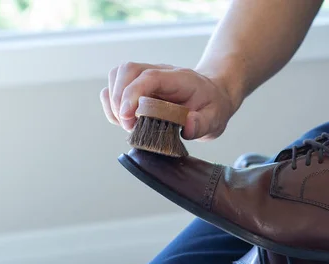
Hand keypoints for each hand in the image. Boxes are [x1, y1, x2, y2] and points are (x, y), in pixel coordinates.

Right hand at [100, 63, 236, 140]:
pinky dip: (112, 104)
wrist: (213, 97)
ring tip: (126, 124)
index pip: (149, 77)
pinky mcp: (138, 86)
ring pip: (117, 75)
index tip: (128, 118)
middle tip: (129, 126)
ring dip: (113, 101)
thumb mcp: (215, 118)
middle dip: (119, 99)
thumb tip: (187, 127)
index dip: (133, 94)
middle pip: (127, 70)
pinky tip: (124, 120)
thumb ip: (203, 124)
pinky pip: (115, 87)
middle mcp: (160, 73)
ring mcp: (147, 77)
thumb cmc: (212, 106)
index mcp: (179, 78)